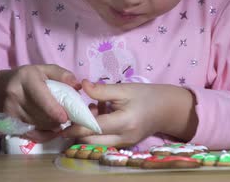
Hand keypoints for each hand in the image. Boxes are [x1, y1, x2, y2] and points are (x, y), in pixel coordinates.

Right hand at [0, 64, 79, 142]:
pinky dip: (44, 135)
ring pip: (38, 126)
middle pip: (42, 115)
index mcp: (26, 79)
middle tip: (67, 117)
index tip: (66, 117)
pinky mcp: (8, 124)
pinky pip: (30, 135)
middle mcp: (15, 96)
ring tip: (58, 121)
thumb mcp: (42, 70)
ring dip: (51, 126)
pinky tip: (51, 131)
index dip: (56, 111)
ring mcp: (10, 112)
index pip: (42, 99)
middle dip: (57, 119)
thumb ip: (62, 74)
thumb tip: (78, 85)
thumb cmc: (25, 78)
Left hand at [60, 80, 197, 146]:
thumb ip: (102, 90)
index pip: (93, 127)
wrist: (168, 109)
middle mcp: (123, 138)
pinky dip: (96, 131)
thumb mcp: (125, 89)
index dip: (75, 124)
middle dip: (78, 129)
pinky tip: (100, 115)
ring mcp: (124, 144)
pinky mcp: (124, 145)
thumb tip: (82, 85)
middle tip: (72, 112)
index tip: (61, 119)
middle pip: (91, 140)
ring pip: (95, 142)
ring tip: (90, 110)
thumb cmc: (147, 95)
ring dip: (87, 130)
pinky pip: (103, 141)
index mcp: (124, 122)